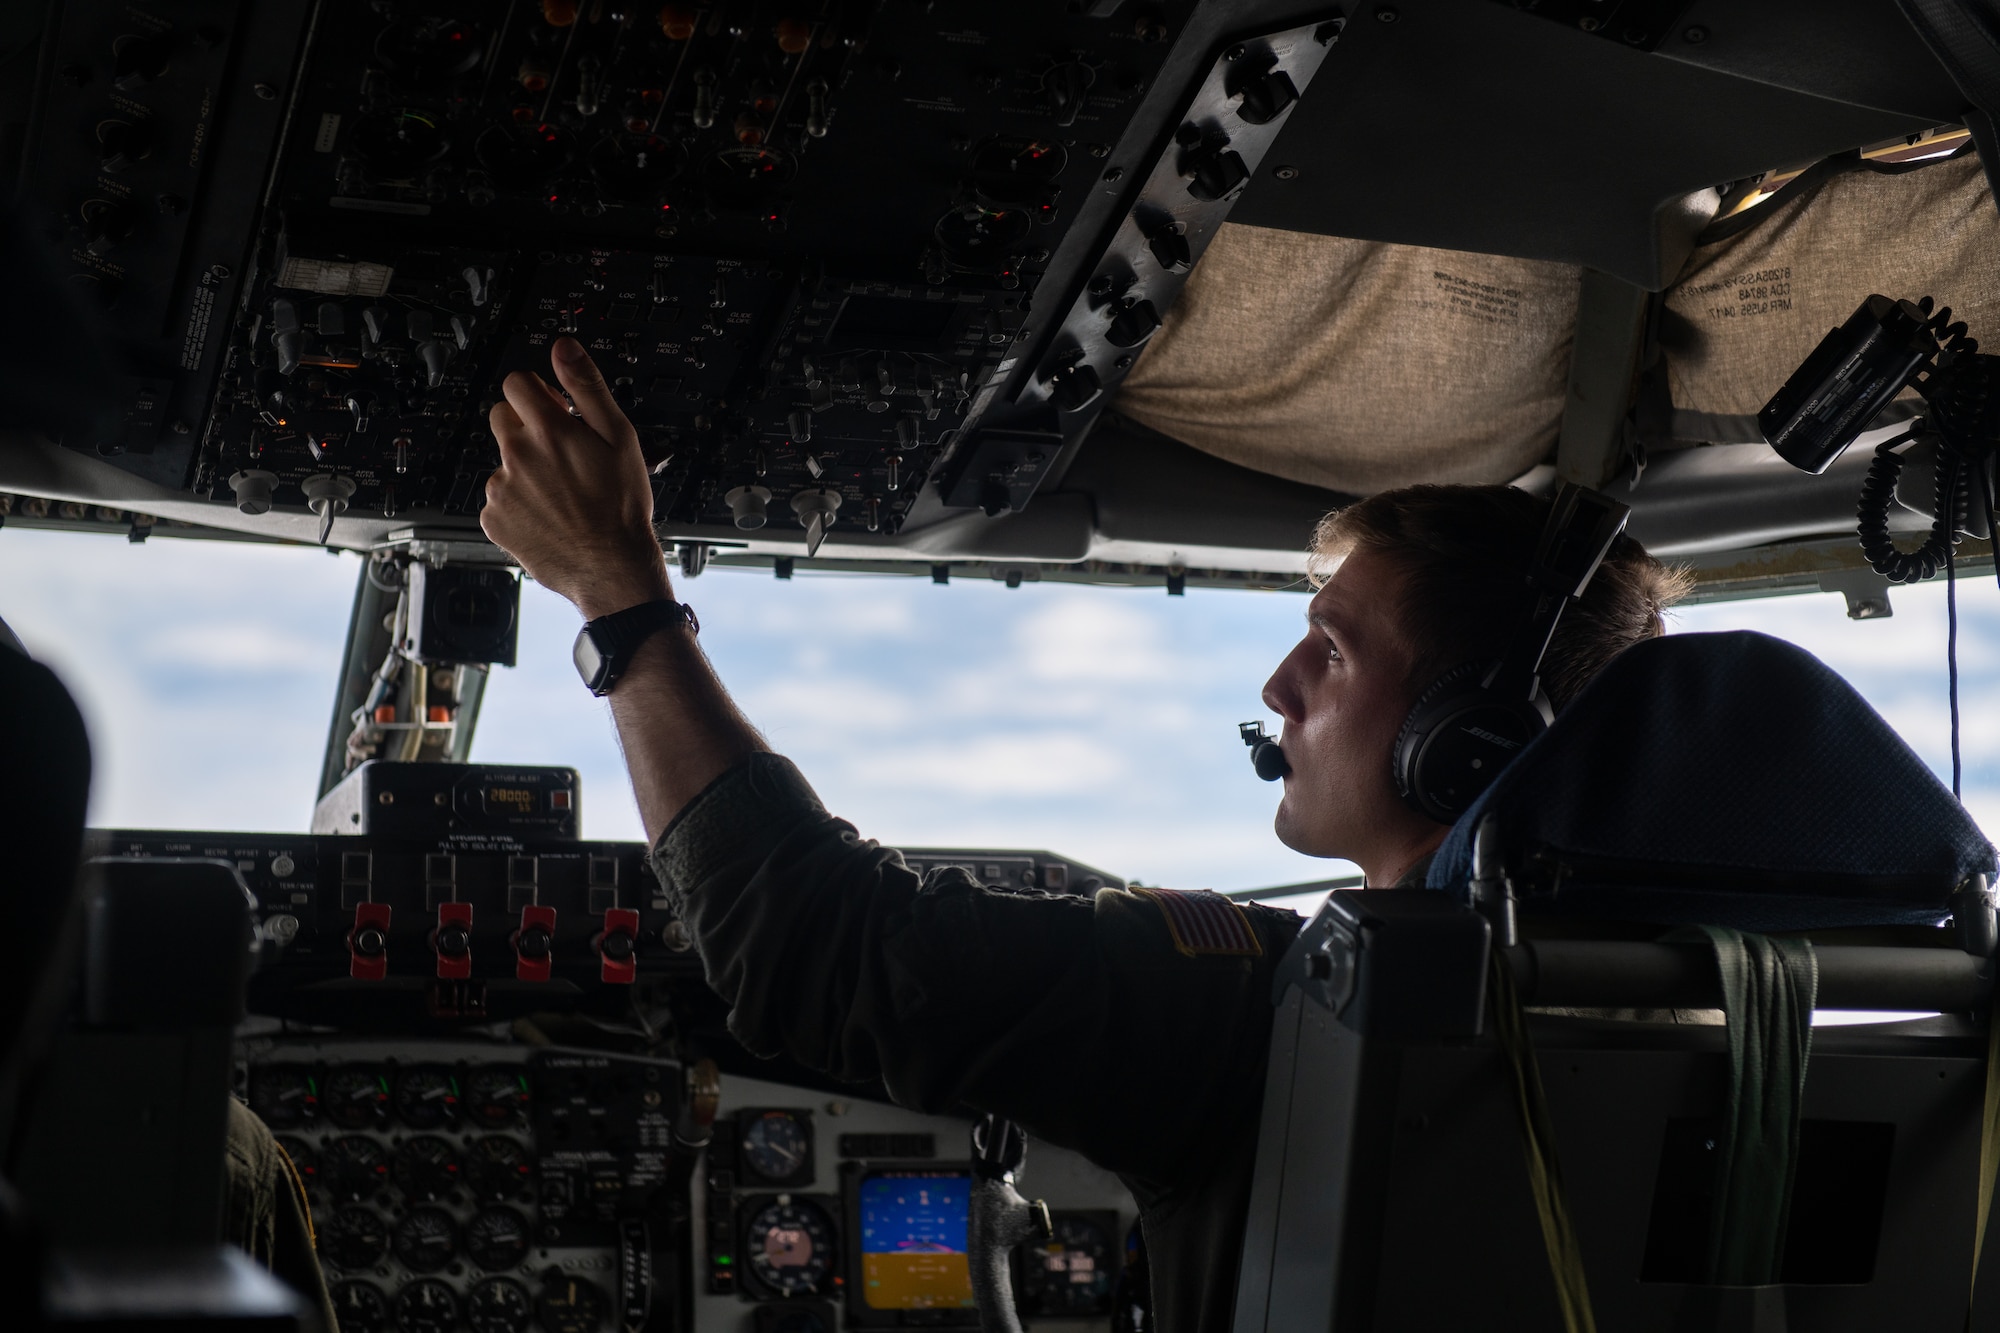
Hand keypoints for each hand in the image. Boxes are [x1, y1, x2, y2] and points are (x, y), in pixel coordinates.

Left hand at [481, 337, 672, 619]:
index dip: (538, 391)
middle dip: (527, 425)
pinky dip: (518, 502)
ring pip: (503, 460)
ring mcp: (501, 488)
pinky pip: (498, 498)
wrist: (612, 567)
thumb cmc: (622, 506)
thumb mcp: (619, 436)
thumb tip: (564, 348)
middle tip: (561, 451)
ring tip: (560, 490)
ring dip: (524, 467)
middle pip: (503, 416)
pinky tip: (548, 513)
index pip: (517, 383)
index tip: (553, 407)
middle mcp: (517, 455)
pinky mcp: (493, 518)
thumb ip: (586, 386)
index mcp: (548, 430)